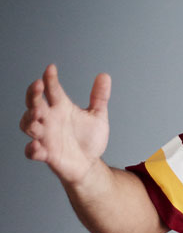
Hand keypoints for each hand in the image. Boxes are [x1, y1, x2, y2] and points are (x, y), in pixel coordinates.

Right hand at [20, 65, 110, 184]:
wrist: (89, 163)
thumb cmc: (89, 139)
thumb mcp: (97, 116)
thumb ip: (99, 97)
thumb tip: (104, 75)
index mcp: (61, 108)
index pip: (52, 90)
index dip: (50, 79)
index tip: (51, 68)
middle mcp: (49, 120)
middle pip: (34, 104)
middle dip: (33, 95)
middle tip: (38, 85)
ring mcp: (45, 136)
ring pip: (28, 125)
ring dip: (29, 119)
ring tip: (36, 114)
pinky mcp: (46, 154)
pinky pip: (32, 151)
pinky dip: (32, 149)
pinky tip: (37, 146)